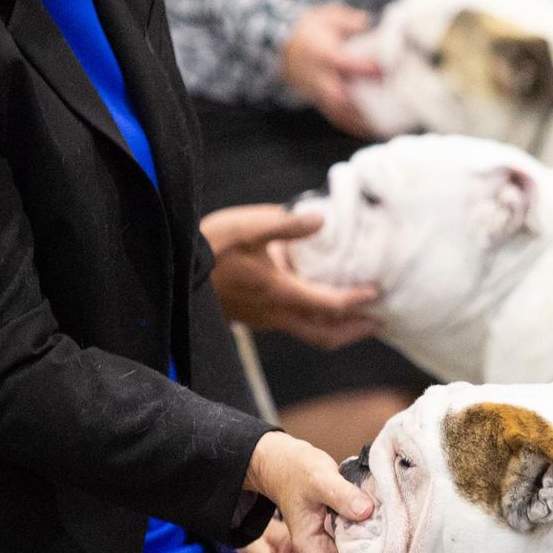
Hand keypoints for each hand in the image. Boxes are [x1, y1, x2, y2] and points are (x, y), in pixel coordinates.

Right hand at [200, 205, 380, 348]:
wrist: (173, 273)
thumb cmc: (209, 248)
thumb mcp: (247, 227)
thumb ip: (286, 224)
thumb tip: (322, 218)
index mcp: (280, 292)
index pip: (330, 306)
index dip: (357, 301)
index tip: (377, 292)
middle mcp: (276, 313)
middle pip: (325, 335)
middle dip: (355, 330)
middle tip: (379, 321)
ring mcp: (265, 319)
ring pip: (310, 334)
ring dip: (337, 329)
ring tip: (357, 316)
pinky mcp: (256, 317)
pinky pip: (294, 325)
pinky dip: (316, 320)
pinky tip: (319, 302)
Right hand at [244, 429, 387, 552]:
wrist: (286, 462)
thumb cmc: (295, 472)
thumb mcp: (317, 479)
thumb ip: (340, 495)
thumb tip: (367, 511)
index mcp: (312, 550)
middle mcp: (325, 551)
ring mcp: (337, 541)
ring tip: (408, 549)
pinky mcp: (348, 528)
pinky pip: (367, 542)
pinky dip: (383, 540)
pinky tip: (399, 530)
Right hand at [281, 4, 381, 136]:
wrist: (281, 44)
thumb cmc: (309, 29)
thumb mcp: (328, 15)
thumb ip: (350, 20)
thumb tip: (368, 23)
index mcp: (321, 52)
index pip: (342, 62)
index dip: (363, 67)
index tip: (384, 70)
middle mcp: (317, 75)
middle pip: (338, 95)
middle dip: (362, 103)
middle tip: (388, 106)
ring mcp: (315, 90)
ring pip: (336, 110)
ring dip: (358, 120)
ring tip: (381, 126)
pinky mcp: (317, 98)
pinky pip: (333, 115)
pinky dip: (350, 125)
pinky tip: (367, 130)